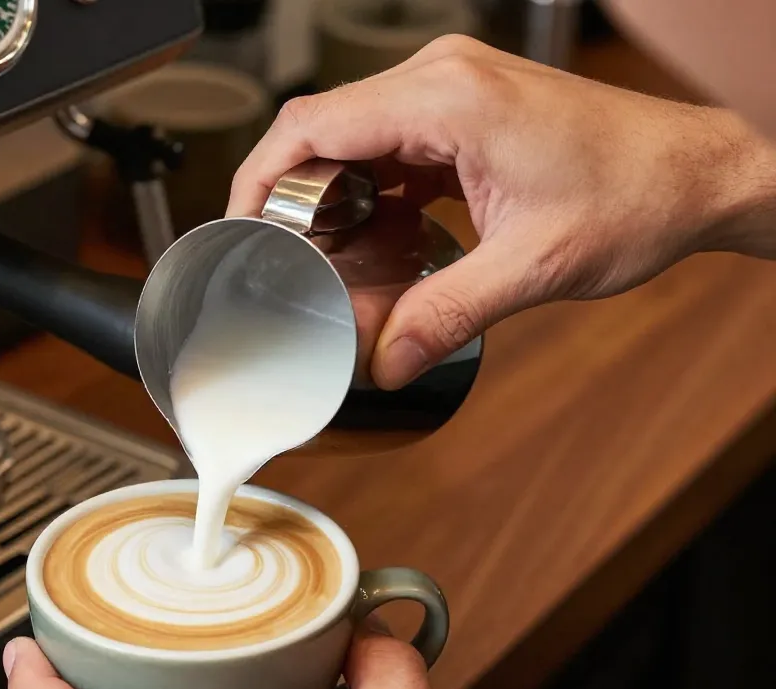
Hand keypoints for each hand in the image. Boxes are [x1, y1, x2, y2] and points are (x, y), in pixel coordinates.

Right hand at [227, 36, 775, 389]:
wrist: (697, 173)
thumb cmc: (637, 194)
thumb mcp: (532, 267)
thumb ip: (446, 317)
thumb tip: (383, 363)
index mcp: (448, 100)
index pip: (312, 127)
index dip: (259, 181)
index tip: (238, 232)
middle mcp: (441, 79)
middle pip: (320, 131)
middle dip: (294, 202)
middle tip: (291, 266)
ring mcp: (451, 90)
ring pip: (350, 139)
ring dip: (334, 201)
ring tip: (338, 260)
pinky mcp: (462, 112)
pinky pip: (387, 147)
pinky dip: (372, 195)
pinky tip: (384, 241)